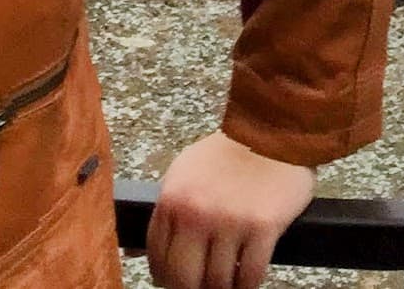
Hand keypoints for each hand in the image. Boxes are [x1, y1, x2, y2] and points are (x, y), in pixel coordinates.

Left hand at [145, 129, 313, 288]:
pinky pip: (251, 274)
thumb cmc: (225, 156)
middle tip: (201, 286)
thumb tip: (134, 253)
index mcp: (172, 201)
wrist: (269, 131)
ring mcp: (230, 222)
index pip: (157, 259)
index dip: (165, 278)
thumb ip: (164, 214)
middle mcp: (196, 214)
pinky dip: (248, 284)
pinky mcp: (262, 227)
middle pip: (184, 279)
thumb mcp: (182, 175)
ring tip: (227, 281)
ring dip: (223, 287)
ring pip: (219, 282)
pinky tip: (247, 278)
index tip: (176, 282)